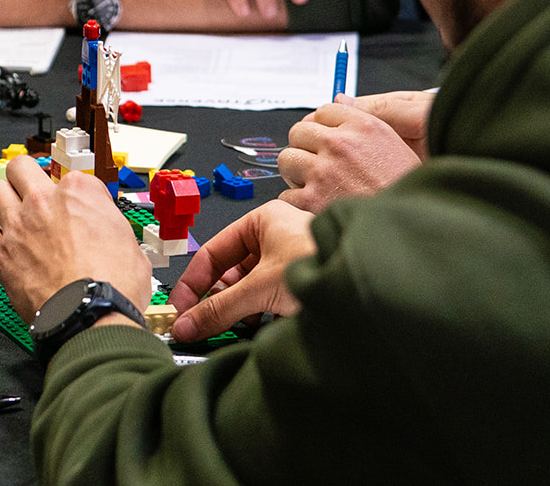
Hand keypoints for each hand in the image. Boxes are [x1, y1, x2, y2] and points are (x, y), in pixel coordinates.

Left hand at [0, 156, 151, 325]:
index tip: (75, 204)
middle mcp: (43, 202)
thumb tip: (106, 228)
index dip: (75, 192)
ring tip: (11, 210)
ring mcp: (18, 227)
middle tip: (31, 188)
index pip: (71, 175)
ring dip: (2, 198)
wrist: (92, 317)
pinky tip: (0, 241)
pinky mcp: (1, 255)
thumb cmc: (113, 285)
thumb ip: (108, 224)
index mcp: (79, 192)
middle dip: (24, 175)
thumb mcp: (129, 241)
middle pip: (20, 167)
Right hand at [167, 200, 315, 342]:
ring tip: (230, 328)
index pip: (212, 252)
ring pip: (249, 287)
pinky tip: (258, 328)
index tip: (179, 309)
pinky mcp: (302, 282)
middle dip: (216, 300)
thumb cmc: (323, 264)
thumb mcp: (259, 289)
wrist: (370, 284)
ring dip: (238, 309)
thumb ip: (219, 309)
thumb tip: (187, 324)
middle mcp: (274, 236)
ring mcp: (289, 260)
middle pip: (230, 272)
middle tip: (199, 326)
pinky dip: (259, 314)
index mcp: (260, 221)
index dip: (192, 283)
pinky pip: (269, 298)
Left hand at [277, 96, 424, 211]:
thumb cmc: (406, 192)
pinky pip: (286, 194)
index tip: (324, 140)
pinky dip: (297, 205)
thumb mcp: (397, 147)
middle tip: (319, 166)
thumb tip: (338, 102)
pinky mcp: (311, 200)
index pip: (323, 111)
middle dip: (305, 149)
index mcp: (364, 127)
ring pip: (287, 160)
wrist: (411, 231)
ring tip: (317, 187)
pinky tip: (317, 208)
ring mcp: (324, 171)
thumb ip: (364, 125)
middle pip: (299, 132)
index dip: (322, 128)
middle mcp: (341, 144)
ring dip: (297, 174)